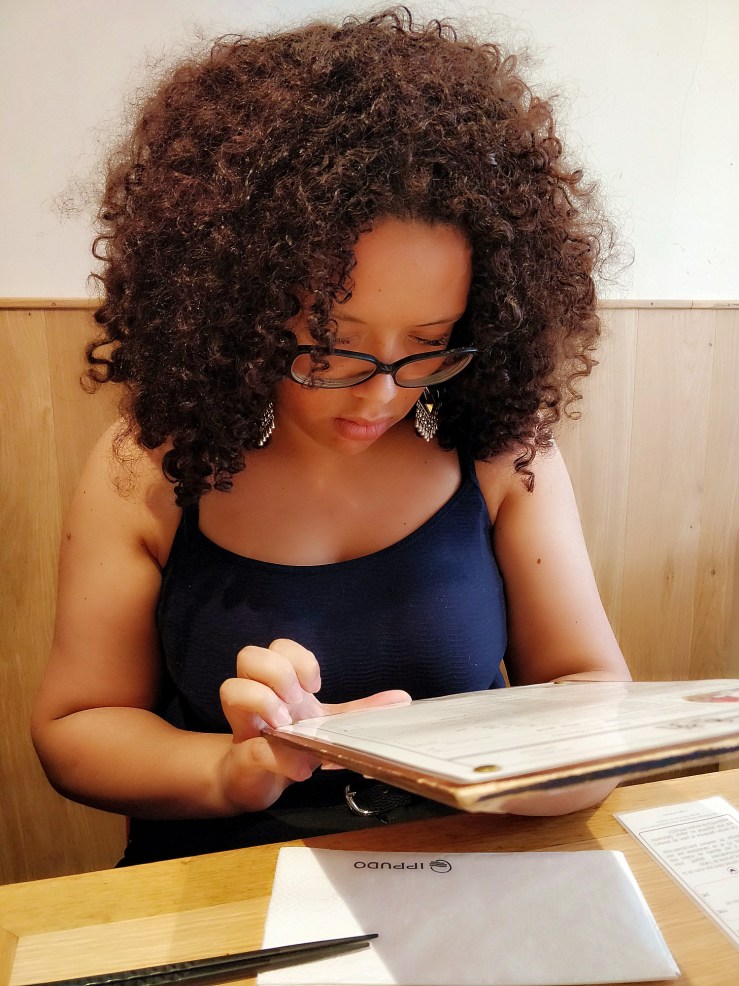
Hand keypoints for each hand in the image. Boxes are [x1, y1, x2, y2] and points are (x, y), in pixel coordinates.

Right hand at [217, 638, 409, 812]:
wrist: (255, 782)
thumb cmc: (288, 746)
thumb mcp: (326, 725)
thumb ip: (359, 711)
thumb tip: (401, 698)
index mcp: (278, 684)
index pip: (279, 646)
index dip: (298, 659)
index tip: (316, 686)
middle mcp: (254, 695)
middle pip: (249, 655)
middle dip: (278, 674)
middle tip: (296, 701)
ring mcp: (244, 724)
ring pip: (231, 687)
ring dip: (264, 703)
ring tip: (284, 725)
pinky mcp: (242, 757)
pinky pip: (252, 747)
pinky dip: (279, 755)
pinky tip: (297, 765)